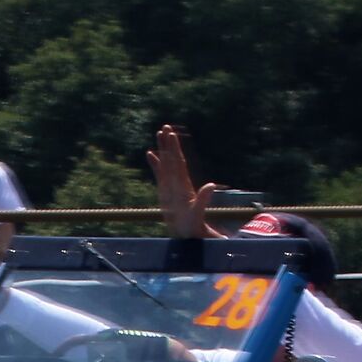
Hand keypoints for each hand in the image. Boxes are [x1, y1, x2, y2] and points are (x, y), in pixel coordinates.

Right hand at [146, 124, 217, 238]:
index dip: (175, 149)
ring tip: (159, 133)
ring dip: (162, 149)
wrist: (188, 234)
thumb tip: (211, 186)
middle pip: (172, 159)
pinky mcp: (165, 191)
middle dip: (169, 144)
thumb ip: (203, 200)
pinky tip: (150, 153)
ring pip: (166, 163)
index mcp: (183, 185)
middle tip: (165, 127)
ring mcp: (171, 185)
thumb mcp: (197, 213)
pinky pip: (159, 173)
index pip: (178, 162)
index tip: (171, 135)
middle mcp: (178, 182)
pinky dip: (155, 163)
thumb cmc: (193, 226)